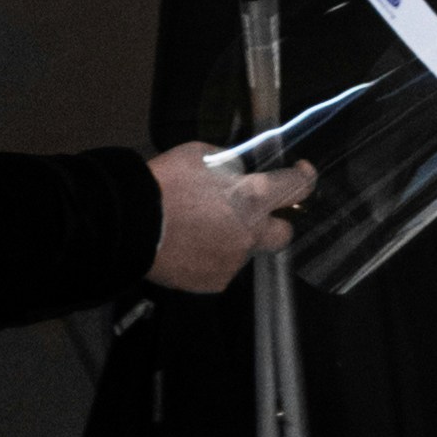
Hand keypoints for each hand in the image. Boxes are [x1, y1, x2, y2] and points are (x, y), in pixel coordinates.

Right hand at [148, 142, 314, 294]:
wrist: (132, 223)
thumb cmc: (165, 182)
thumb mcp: (201, 155)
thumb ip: (230, 164)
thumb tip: (240, 171)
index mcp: (253, 197)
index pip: (298, 187)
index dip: (305, 178)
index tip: (301, 174)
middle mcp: (251, 233)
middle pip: (284, 234)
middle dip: (275, 223)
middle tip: (251, 214)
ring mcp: (233, 261)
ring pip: (246, 251)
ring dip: (234, 239)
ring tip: (201, 229)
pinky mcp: (215, 281)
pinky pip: (222, 268)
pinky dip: (212, 257)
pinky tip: (190, 246)